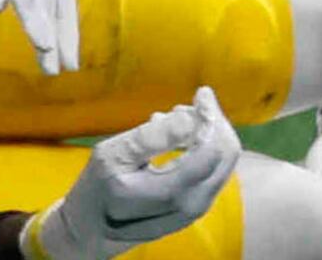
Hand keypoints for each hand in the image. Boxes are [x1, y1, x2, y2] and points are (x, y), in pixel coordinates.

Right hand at [25, 90, 240, 259]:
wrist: (95, 229)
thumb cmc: (98, 188)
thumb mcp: (112, 156)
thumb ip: (151, 137)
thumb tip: (189, 117)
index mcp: (172, 191)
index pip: (212, 150)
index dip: (212, 117)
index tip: (201, 92)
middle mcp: (195, 202)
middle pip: (226, 154)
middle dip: (212, 122)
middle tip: (186, 105)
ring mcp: (198, 207)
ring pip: (223, 162)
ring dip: (207, 134)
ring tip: (173, 120)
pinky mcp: (197, 206)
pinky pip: (213, 170)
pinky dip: (203, 148)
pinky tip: (178, 140)